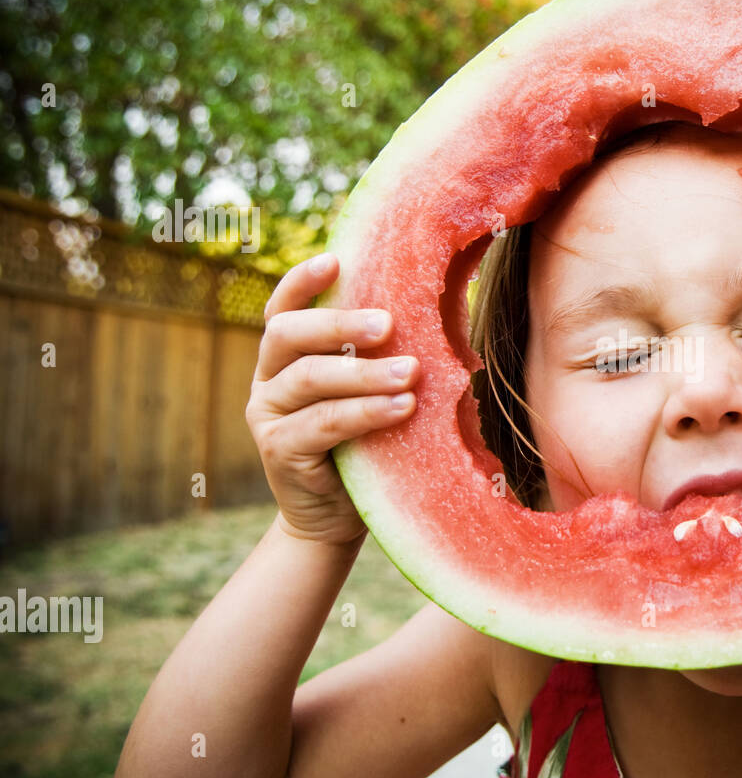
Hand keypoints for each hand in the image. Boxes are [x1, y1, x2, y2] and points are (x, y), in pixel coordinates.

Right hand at [245, 253, 419, 546]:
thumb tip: (438, 307)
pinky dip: (365, 412)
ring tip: (411, 371)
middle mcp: (268, 378)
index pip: (283, 307)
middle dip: (340, 324)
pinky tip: (403, 406)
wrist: (336, 517)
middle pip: (288, 334)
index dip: (302, 281)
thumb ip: (378, 356)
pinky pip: (322, 424)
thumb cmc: (364, 443)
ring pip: (309, 379)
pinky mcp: (278, 451)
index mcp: (285, 355)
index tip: (336, 259)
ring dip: (364, 373)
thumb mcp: (369, 393)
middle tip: (389, 323)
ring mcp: (267, 415)